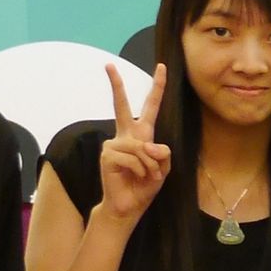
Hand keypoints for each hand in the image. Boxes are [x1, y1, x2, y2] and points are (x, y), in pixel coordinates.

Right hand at [97, 63, 171, 222]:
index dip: (157, 88)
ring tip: (145, 176)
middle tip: (109, 65)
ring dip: (150, 166)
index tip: (161, 67)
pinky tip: (134, 177)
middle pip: (122, 106)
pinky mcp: (108, 154)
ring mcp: (114, 143)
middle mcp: (125, 135)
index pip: (150, 107)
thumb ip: (163, 154)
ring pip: (142, 147)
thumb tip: (150, 145)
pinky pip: (133, 158)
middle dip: (116, 85)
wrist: (129, 206)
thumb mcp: (163, 169)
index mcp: (141, 135)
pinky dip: (141, 170)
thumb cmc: (144, 186)